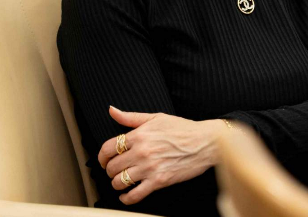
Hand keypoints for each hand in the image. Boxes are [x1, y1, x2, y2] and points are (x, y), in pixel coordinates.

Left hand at [99, 106, 226, 204]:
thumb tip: (112, 110)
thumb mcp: (156, 117)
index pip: (108, 148)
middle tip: (115, 171)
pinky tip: (127, 195)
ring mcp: (150, 167)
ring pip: (119, 181)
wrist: (205, 142)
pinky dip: (126, 198)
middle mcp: (142, 151)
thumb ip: (131, 117)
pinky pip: (134, 195)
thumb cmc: (183, 129)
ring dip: (117, 184)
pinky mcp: (159, 181)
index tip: (104, 160)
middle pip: (112, 167)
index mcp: (139, 135)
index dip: (102, 157)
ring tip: (121, 182)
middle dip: (110, 170)